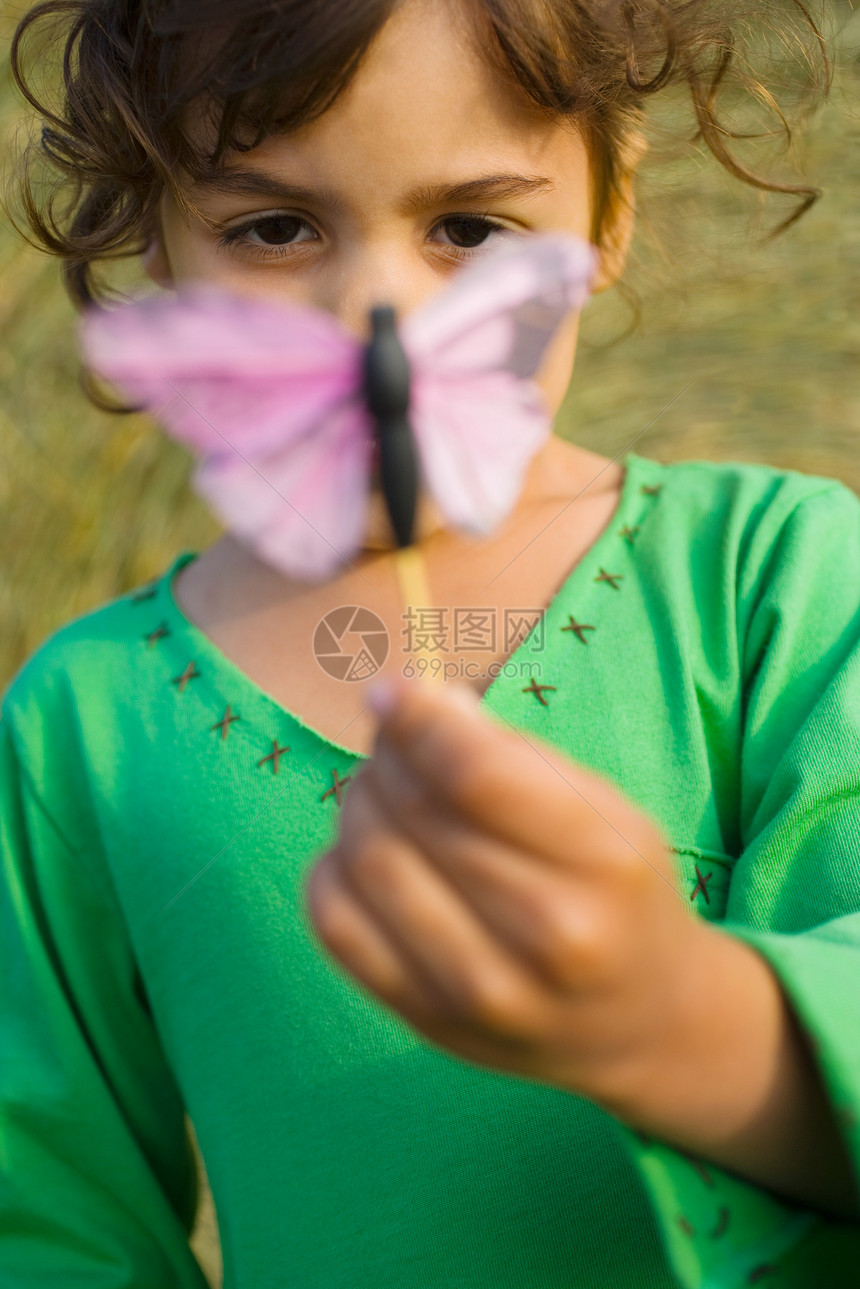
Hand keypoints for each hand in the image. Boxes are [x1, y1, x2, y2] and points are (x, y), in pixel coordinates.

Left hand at [304, 675, 705, 1105]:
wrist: (639, 1020)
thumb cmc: (618, 891)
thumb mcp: (604, 809)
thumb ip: (512, 754)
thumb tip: (409, 701)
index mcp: (603, 863)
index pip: (476, 774)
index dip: (417, 718)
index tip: (392, 690)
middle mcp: (545, 936)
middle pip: (415, 811)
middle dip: (389, 754)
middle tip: (394, 740)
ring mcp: (481, 992)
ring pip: (368, 859)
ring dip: (359, 803)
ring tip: (381, 792)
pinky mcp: (426, 1020)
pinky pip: (336, 923)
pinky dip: (333, 867)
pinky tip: (363, 851)